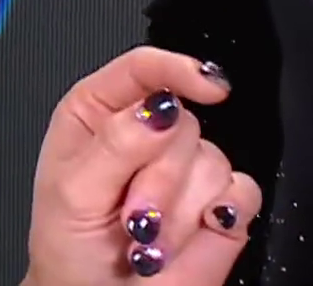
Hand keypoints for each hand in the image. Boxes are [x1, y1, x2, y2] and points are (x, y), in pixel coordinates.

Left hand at [24, 46, 261, 284]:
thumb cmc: (70, 244)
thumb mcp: (74, 192)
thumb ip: (114, 146)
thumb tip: (158, 110)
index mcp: (97, 113)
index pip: (141, 68)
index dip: (176, 69)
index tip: (206, 86)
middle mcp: (145, 131)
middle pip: (182, 121)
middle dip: (158, 178)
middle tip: (131, 217)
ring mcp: (184, 166)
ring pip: (211, 159)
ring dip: (178, 210)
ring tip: (145, 238)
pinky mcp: (218, 201)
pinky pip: (242, 190)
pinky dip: (217, 217)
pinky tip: (187, 234)